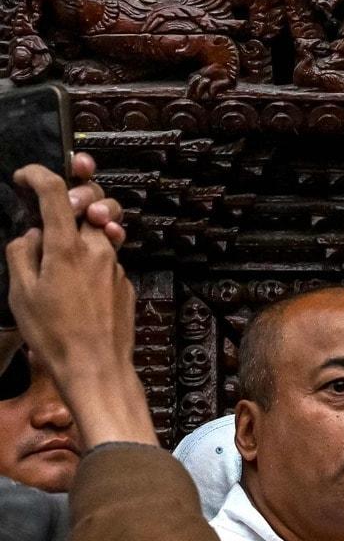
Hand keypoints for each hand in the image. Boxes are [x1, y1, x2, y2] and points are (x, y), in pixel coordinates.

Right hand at [5, 164, 150, 445]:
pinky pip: (109, 255)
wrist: (97, 366)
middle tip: (64, 196)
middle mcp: (98, 248)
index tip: (23, 175)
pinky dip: (94, 252)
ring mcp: (116, 263)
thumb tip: (33, 234)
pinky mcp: (125, 280)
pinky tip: (80, 274)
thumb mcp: (21, 292)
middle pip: (93, 201)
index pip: (55, 192)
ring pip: (105, 227)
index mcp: (67, 246)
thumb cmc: (53, 333)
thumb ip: (22, 253)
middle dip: (78, 189)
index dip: (38, 175)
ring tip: (77, 228)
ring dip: (90, 219)